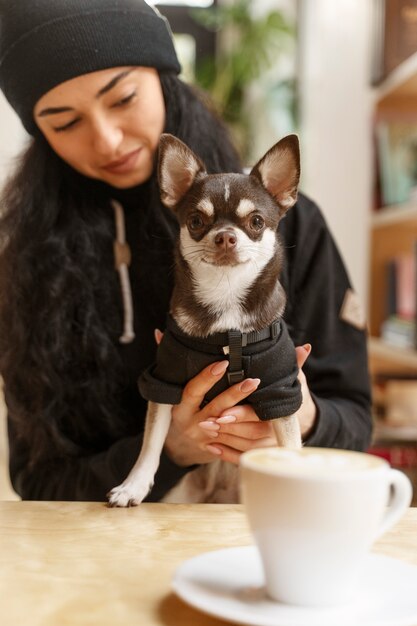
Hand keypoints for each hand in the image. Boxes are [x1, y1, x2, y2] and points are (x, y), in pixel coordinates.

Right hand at [164, 359, 260, 466]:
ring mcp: (206, 440)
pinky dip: (253, 436)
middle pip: (216, 409)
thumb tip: (158, 333)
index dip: (206, 377)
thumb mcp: (177, 389)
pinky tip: (267, 424)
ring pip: (232, 431)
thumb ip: (177, 363)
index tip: (223, 363)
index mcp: (181, 407)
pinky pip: (239, 448)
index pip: (193, 391)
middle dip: (235, 395)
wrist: (183, 444)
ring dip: (250, 415)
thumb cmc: (185, 407)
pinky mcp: (219, 451)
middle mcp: (192, 424)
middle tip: (253, 381)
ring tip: (267, 400)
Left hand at [198, 344, 315, 464]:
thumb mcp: (294, 381)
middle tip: (206, 421)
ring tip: (205, 429)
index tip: (222, 413)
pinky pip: (241, 459)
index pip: (259, 417)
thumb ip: (295, 366)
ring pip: (243, 447)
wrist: (298, 423)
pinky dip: (226, 455)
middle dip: (227, 427)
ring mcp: (266, 447)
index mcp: (282, 415)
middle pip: (248, 434)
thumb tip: (304, 348)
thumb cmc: (288, 397)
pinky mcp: (259, 455)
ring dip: (224, 439)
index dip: (240, 415)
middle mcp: (274, 434)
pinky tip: (211, 448)